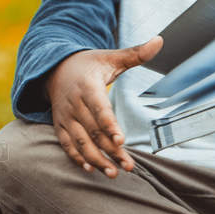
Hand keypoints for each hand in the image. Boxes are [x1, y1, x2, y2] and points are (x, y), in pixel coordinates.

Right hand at [45, 35, 162, 176]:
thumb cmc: (89, 64)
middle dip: (111, 149)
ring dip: (97, 158)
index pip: (100, 108)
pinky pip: (66, 144)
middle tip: (128, 166)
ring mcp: (65, 117)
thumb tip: (160, 41)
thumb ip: (135, 53)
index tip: (121, 140)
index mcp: (88, 87)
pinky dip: (76, 157)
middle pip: (93, 130)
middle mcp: (74, 104)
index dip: (109, 125)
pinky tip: (90, 169)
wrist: (54, 69)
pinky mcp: (60, 125)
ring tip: (114, 173)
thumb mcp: (110, 57)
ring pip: (80, 141)